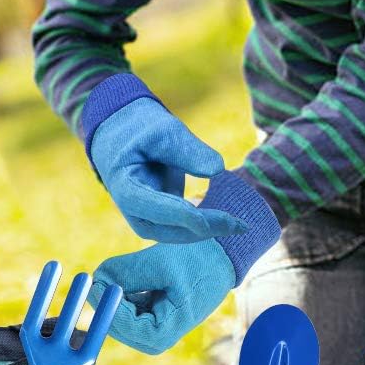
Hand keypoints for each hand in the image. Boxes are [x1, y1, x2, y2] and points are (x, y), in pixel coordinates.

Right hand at [82, 73, 248, 242]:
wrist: (123, 134)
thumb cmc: (141, 129)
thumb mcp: (163, 130)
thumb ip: (187, 149)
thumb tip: (218, 170)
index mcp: (126, 189)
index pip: (158, 210)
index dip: (189, 217)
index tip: (222, 219)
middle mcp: (134, 211)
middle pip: (170, 230)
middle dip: (206, 229)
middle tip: (241, 225)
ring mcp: (147, 217)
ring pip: (178, 234)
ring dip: (209, 232)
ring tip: (240, 226)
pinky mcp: (162, 217)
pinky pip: (185, 228)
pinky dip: (207, 225)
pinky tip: (231, 222)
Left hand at [87, 171, 280, 354]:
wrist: (219, 258)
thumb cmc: (195, 259)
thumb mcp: (159, 262)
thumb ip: (125, 272)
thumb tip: (95, 279)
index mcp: (166, 331)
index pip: (125, 326)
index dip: (108, 305)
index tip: (96, 282)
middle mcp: (157, 338)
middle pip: (117, 324)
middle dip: (108, 300)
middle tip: (99, 274)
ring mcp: (151, 331)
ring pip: (118, 315)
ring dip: (116, 294)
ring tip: (125, 269)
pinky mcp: (147, 320)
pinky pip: (124, 308)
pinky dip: (124, 291)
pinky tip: (135, 275)